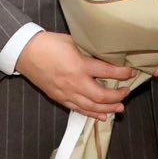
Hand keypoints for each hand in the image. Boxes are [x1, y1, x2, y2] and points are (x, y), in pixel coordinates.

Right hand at [16, 31, 131, 118]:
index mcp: (80, 65)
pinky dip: (92, 114)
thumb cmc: (48, 44)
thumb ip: (89, 50)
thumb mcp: (73, 41)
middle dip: (118, 96)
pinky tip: (102, 116)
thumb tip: (105, 54)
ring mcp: (67, 92)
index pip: (108, 72)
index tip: (131, 72)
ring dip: (108, 109)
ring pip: (91, 107)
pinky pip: (78, 109)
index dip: (123, 73)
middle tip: (127, 92)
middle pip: (102, 96)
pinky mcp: (60, 98)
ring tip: (120, 108)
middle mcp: (75, 82)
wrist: (26, 52)